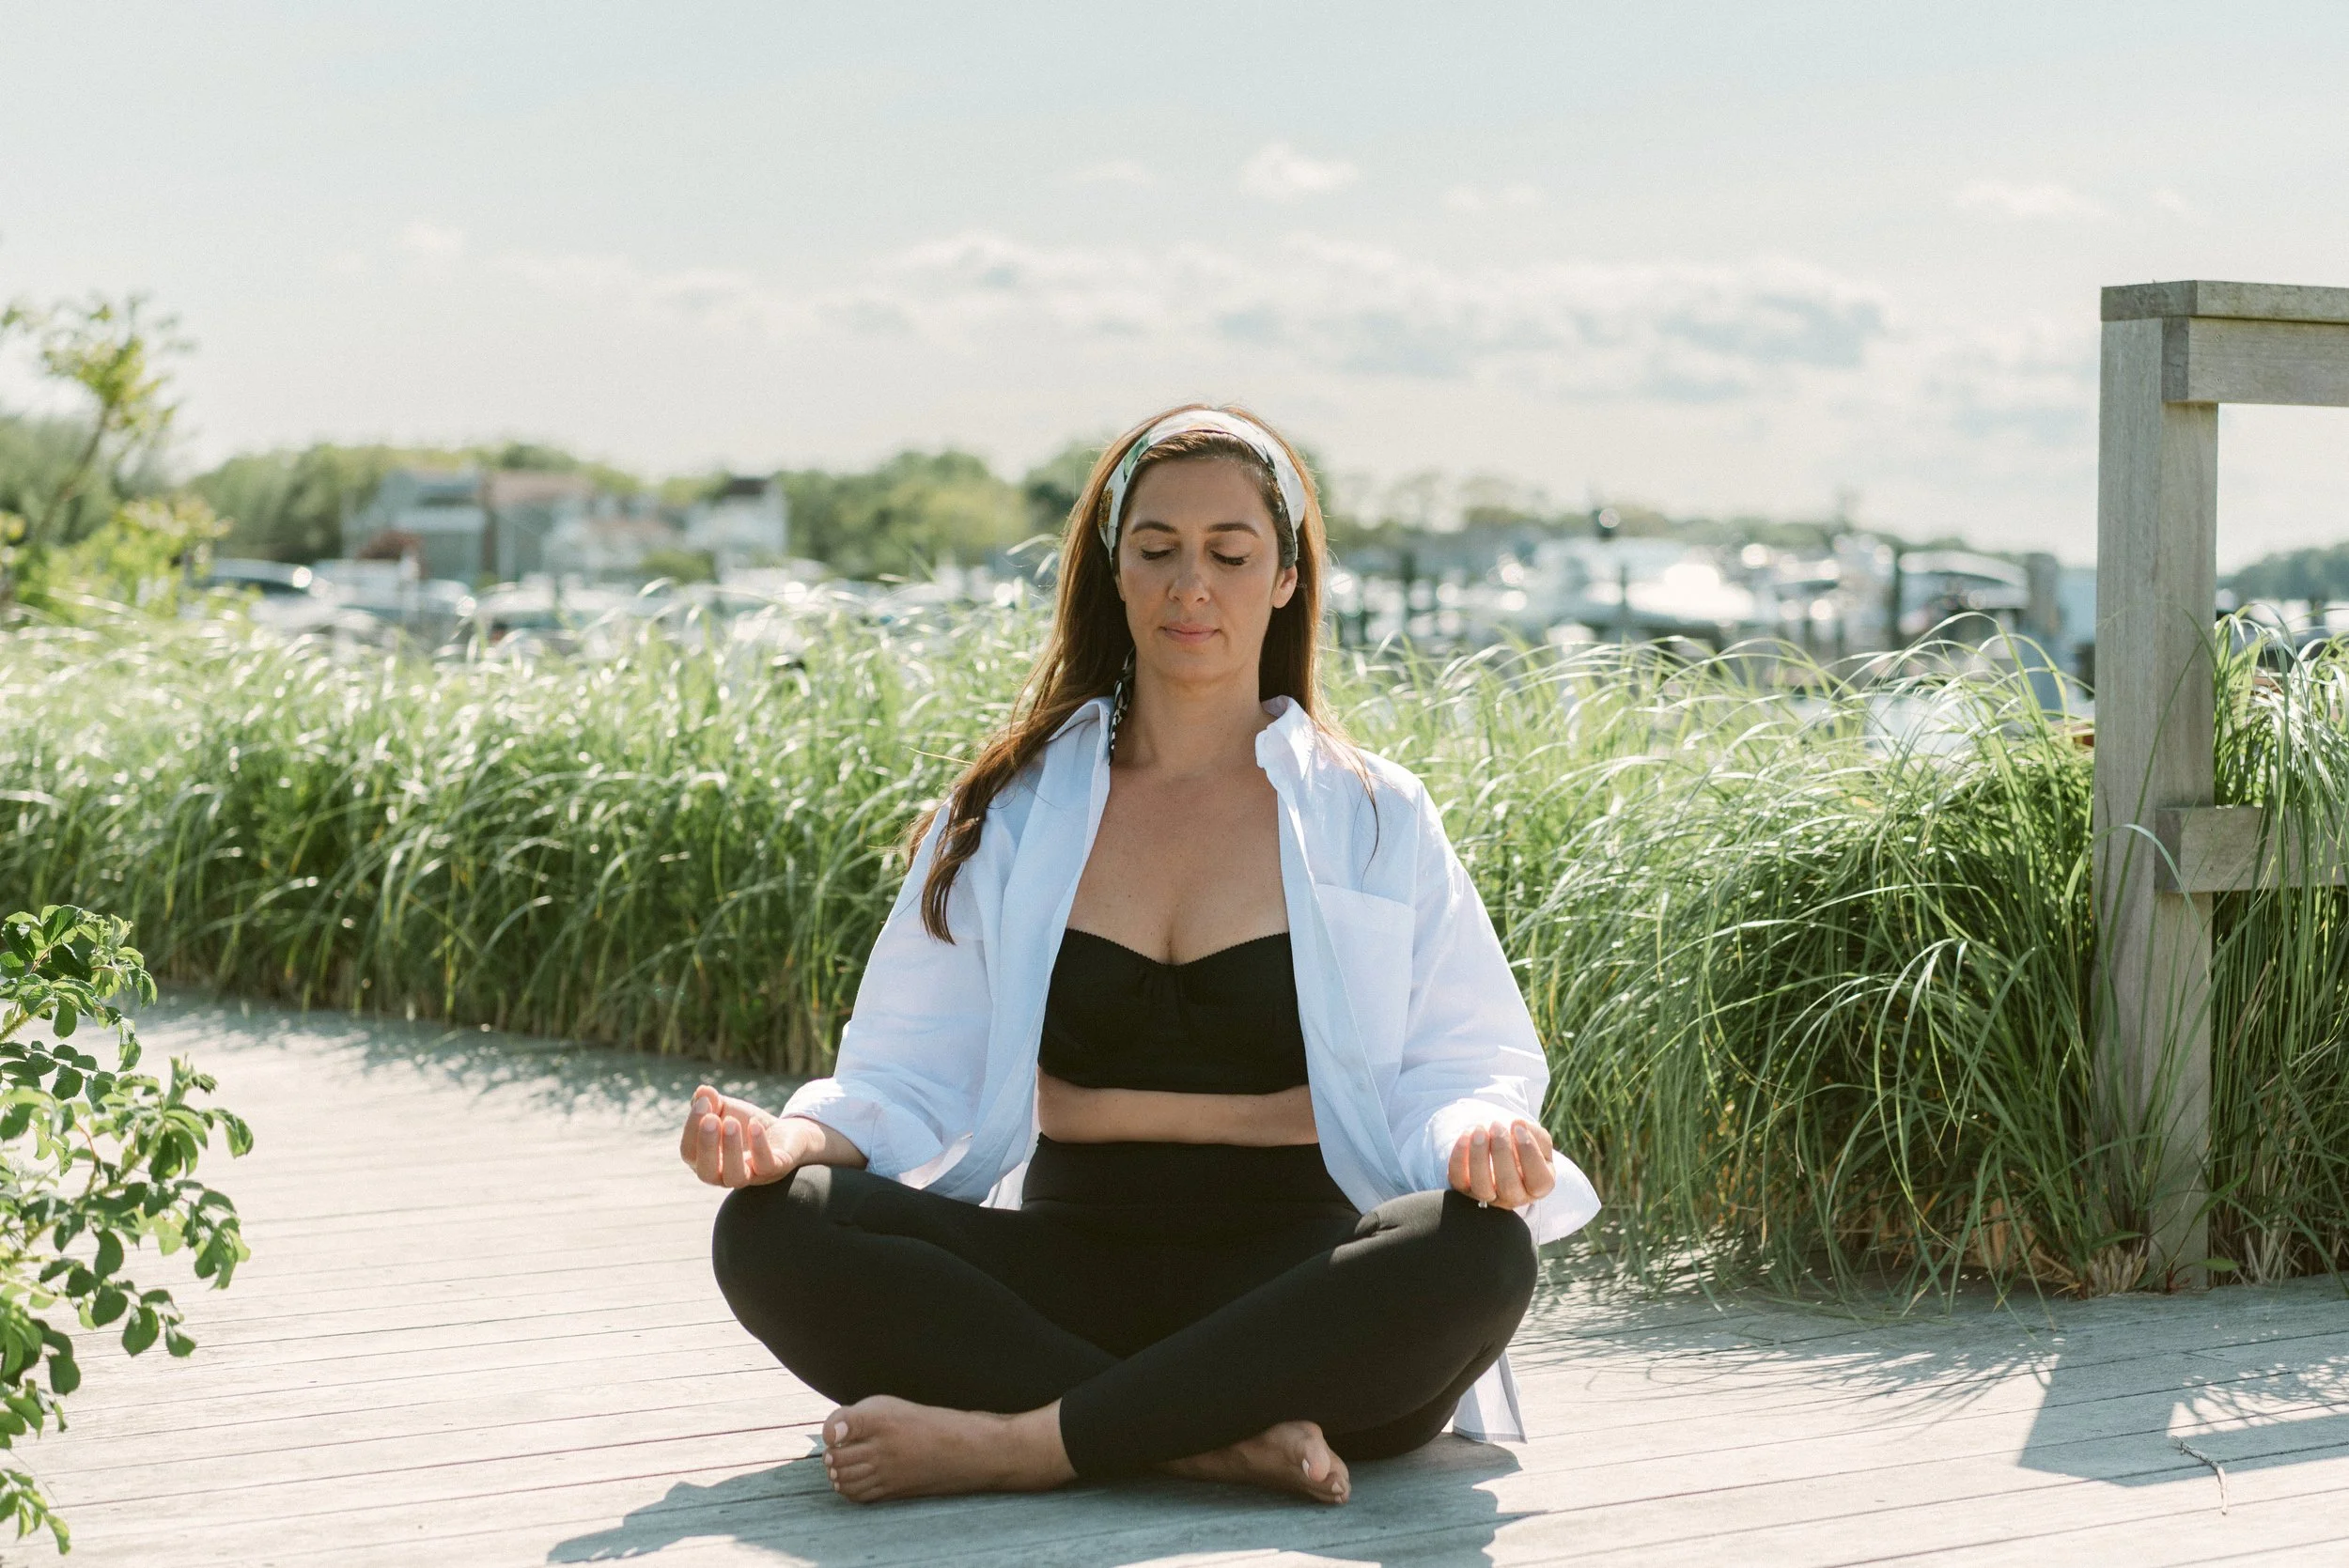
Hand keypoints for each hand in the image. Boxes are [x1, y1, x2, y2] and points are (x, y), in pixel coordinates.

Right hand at [679, 1085, 813, 1187]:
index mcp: (706, 1160)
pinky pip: (765, 1165)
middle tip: (711, 1119)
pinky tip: (754, 1125)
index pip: (689, 1152)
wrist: (785, 1132)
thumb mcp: (726, 1109)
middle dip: (706, 1146)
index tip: (703, 1102)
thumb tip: (702, 1091)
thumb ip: (710, 1102)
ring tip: (731, 1123)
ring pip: (735, 1176)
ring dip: (731, 1150)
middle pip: (707, 1173)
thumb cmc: (747, 1124)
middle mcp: (724, 1175)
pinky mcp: (774, 1170)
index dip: (691, 1128)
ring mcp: (750, 1176)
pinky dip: (759, 1146)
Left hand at [1447, 1118, 1556, 1208]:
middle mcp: (1514, 1197)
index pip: (1539, 1181)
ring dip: (1479, 1156)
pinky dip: (1459, 1157)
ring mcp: (1489, 1196)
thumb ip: (1536, 1134)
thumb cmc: (1523, 1147)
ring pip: (1482, 1187)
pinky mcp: (1466, 1190)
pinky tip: (1466, 1135)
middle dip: (1501, 1152)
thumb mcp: (1539, 1141)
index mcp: (1538, 1187)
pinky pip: (1459, 1180)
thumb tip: (1519, 1125)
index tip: (1518, 1128)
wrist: (1502, 1150)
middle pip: (1509, 1186)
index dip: (1529, 1153)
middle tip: (1497, 1126)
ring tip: (1480, 1130)